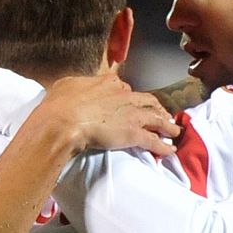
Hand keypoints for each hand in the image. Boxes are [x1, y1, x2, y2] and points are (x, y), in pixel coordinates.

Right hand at [36, 75, 178, 156]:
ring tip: (174, 130)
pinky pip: (153, 141)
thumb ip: (76, 85)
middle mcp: (124, 95)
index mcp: (108, 82)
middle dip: (156, 108)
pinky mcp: (134, 133)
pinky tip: (170, 150)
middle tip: (162, 114)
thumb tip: (75, 87)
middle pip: (147, 101)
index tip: (132, 101)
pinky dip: (163, 147)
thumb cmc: (59, 105)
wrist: (63, 122)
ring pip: (156, 118)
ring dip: (166, 125)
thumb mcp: (65, 85)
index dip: (130, 96)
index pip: (124, 87)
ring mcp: (132, 114)